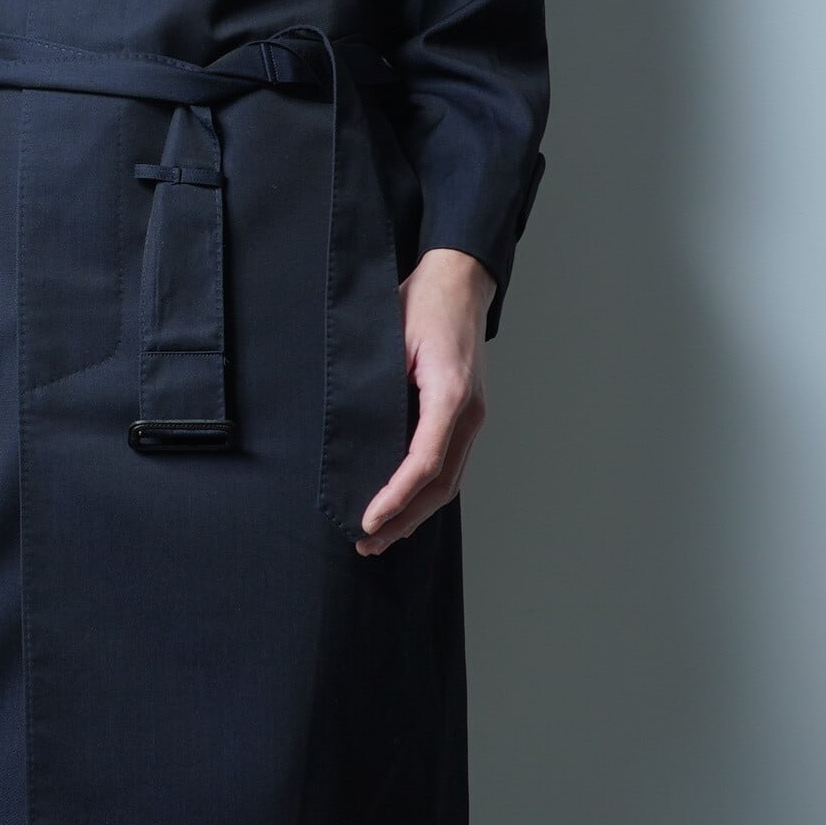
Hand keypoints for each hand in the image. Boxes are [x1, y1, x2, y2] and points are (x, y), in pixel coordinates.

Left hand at [356, 248, 494, 555]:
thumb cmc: (423, 303)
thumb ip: (378, 386)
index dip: (395, 496)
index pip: (424, 461)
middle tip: (365, 542)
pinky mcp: (465, 416)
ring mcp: (471, 417)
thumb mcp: (391, 337)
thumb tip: (353, 433)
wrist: (459, 283)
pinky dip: (425, 492)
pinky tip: (403, 507)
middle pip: (440, 484)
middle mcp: (469, 412)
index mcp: (450, 393)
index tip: (368, 519)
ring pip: (449, 481)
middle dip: (403, 518)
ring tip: (380, 536)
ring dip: (415, 513)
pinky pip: (448, 464)